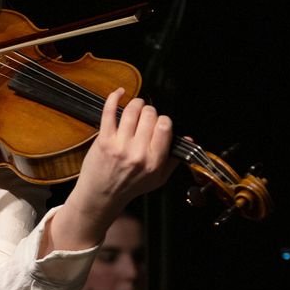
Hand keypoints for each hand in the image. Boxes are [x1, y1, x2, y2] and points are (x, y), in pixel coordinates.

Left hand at [50, 91, 174, 250]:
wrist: (101, 196)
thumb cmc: (130, 187)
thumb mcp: (158, 179)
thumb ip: (174, 159)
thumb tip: (188, 139)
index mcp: (154, 161)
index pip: (165, 126)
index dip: (163, 120)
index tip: (158, 124)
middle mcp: (138, 153)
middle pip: (150, 115)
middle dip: (149, 112)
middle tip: (145, 118)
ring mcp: (119, 145)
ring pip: (132, 110)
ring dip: (136, 104)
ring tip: (135, 107)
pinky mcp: (103, 140)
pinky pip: (109, 111)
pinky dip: (114, 97)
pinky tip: (120, 93)